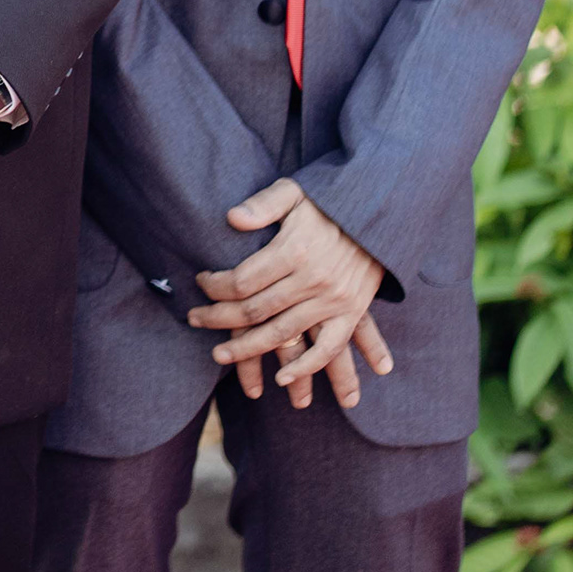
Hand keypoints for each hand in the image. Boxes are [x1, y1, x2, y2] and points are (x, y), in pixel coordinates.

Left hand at [191, 179, 392, 409]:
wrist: (377, 216)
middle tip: (194, 319)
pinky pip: (328, 348)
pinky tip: (282, 378)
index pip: (241, 280)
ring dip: (248, 349)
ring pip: (282, 334)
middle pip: (255, 309)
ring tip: (219, 355)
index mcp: (294, 251)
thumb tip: (232, 218)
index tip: (201, 282)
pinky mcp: (350, 314)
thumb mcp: (294, 193)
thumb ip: (263, 204)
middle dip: (218, 317)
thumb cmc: (327, 204)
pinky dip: (305, 367)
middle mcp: (313, 280)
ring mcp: (333, 301)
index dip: (215, 286)